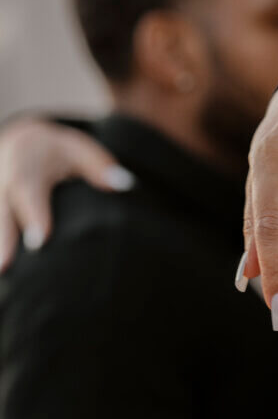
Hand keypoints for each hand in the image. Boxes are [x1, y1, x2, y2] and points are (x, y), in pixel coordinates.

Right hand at [0, 118, 133, 268]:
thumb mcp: (78, 150)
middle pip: (2, 210)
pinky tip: (3, 274)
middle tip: (6, 264)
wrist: (21, 144)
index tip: (40, 239)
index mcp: (27, 164)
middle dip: (4, 237)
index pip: (28, 188)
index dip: (33, 213)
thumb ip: (99, 166)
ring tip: (0, 273)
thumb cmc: (58, 154)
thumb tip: (125, 184)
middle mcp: (4, 181)